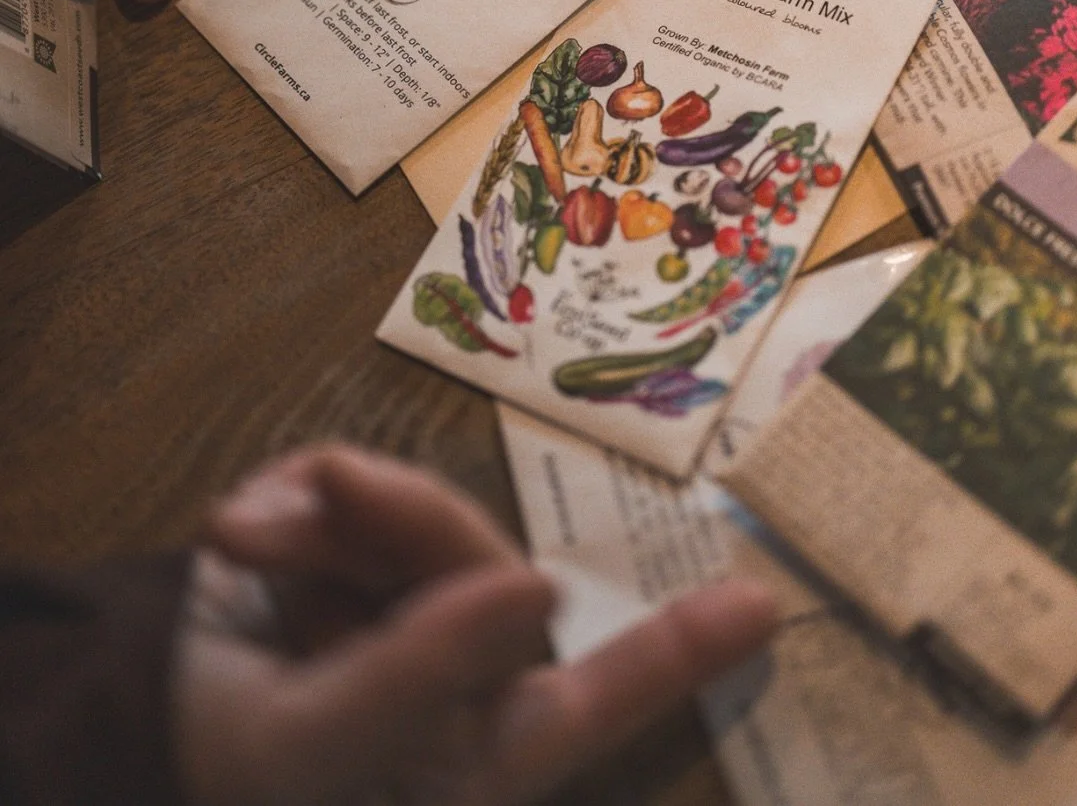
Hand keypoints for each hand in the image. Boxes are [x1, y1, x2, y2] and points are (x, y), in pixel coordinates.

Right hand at [174, 444, 777, 805]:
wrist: (139, 714)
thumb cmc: (237, 769)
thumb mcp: (313, 747)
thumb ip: (422, 672)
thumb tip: (539, 588)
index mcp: (479, 745)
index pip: (591, 703)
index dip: (669, 657)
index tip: (759, 610)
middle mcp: (465, 666)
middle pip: (479, 563)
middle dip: (388, 528)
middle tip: (261, 530)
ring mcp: (418, 595)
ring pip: (416, 509)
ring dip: (319, 516)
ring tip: (240, 539)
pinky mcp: (367, 539)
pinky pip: (355, 485)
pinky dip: (295, 500)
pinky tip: (240, 531)